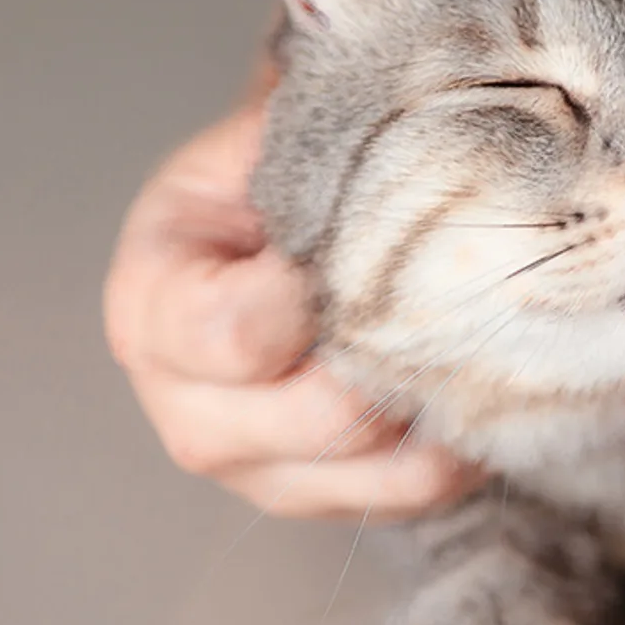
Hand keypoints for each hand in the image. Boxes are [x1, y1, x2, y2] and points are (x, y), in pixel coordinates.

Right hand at [103, 43, 485, 519]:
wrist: (271, 246)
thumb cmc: (268, 187)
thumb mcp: (264, 143)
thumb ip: (303, 143)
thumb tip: (397, 125)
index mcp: (152, 305)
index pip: (234, 333)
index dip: (312, 293)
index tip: (363, 243)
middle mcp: (185, 406)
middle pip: (309, 419)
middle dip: (388, 355)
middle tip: (442, 295)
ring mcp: (252, 468)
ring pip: (368, 472)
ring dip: (433, 409)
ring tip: (471, 342)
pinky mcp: (315, 498)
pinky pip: (406, 499)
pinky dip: (456, 450)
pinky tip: (473, 387)